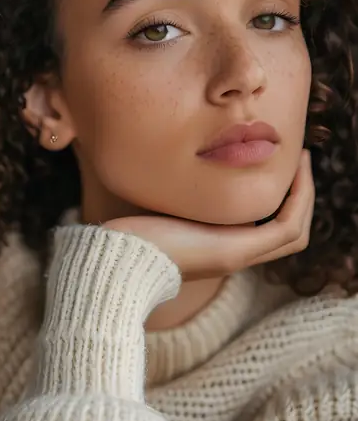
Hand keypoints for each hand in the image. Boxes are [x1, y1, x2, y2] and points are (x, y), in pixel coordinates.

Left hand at [104, 149, 313, 281]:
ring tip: (303, 161)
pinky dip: (297, 200)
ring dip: (304, 195)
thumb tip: (178, 165)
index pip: (266, 231)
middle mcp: (233, 255)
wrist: (116, 259)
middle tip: (301, 161)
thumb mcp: (160, 210)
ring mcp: (237, 255)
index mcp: (218, 247)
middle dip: (300, 197)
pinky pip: (286, 228)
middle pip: (289, 235)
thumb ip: (180, 197)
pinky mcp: (234, 251)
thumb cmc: (128, 235)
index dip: (282, 202)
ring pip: (294, 232)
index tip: (280, 167)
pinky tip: (296, 173)